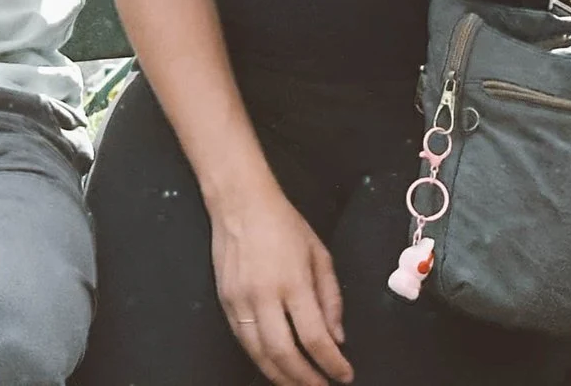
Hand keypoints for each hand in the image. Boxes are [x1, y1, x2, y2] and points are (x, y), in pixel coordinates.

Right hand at [209, 181, 353, 385]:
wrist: (240, 203)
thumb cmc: (282, 223)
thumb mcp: (320, 253)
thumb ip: (331, 297)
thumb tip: (337, 336)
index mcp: (293, 281)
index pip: (314, 336)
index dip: (332, 363)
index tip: (344, 374)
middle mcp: (264, 294)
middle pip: (285, 353)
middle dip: (306, 379)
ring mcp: (240, 301)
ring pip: (260, 355)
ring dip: (281, 378)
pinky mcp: (225, 303)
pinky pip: (244, 342)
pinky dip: (261, 361)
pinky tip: (276, 368)